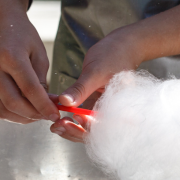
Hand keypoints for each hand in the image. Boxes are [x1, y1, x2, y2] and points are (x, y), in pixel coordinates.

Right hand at [0, 0, 59, 123]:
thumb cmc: (23, 37)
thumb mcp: (39, 54)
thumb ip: (42, 80)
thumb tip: (46, 104)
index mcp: (10, 57)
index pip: (29, 89)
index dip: (44, 105)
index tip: (55, 114)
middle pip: (14, 102)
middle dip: (34, 114)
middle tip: (48, 116)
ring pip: (3, 109)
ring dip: (23, 118)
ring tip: (38, 115)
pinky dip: (12, 115)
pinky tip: (26, 112)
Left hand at [50, 26, 142, 141]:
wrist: (124, 46)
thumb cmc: (114, 55)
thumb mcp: (94, 71)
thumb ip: (80, 89)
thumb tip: (65, 102)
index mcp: (120, 109)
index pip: (101, 129)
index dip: (83, 129)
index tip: (68, 120)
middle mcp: (114, 115)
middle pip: (94, 133)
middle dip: (74, 132)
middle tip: (55, 126)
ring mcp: (106, 112)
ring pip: (88, 130)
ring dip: (71, 129)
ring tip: (55, 124)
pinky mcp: (98, 108)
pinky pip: (85, 121)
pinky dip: (72, 121)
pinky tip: (60, 117)